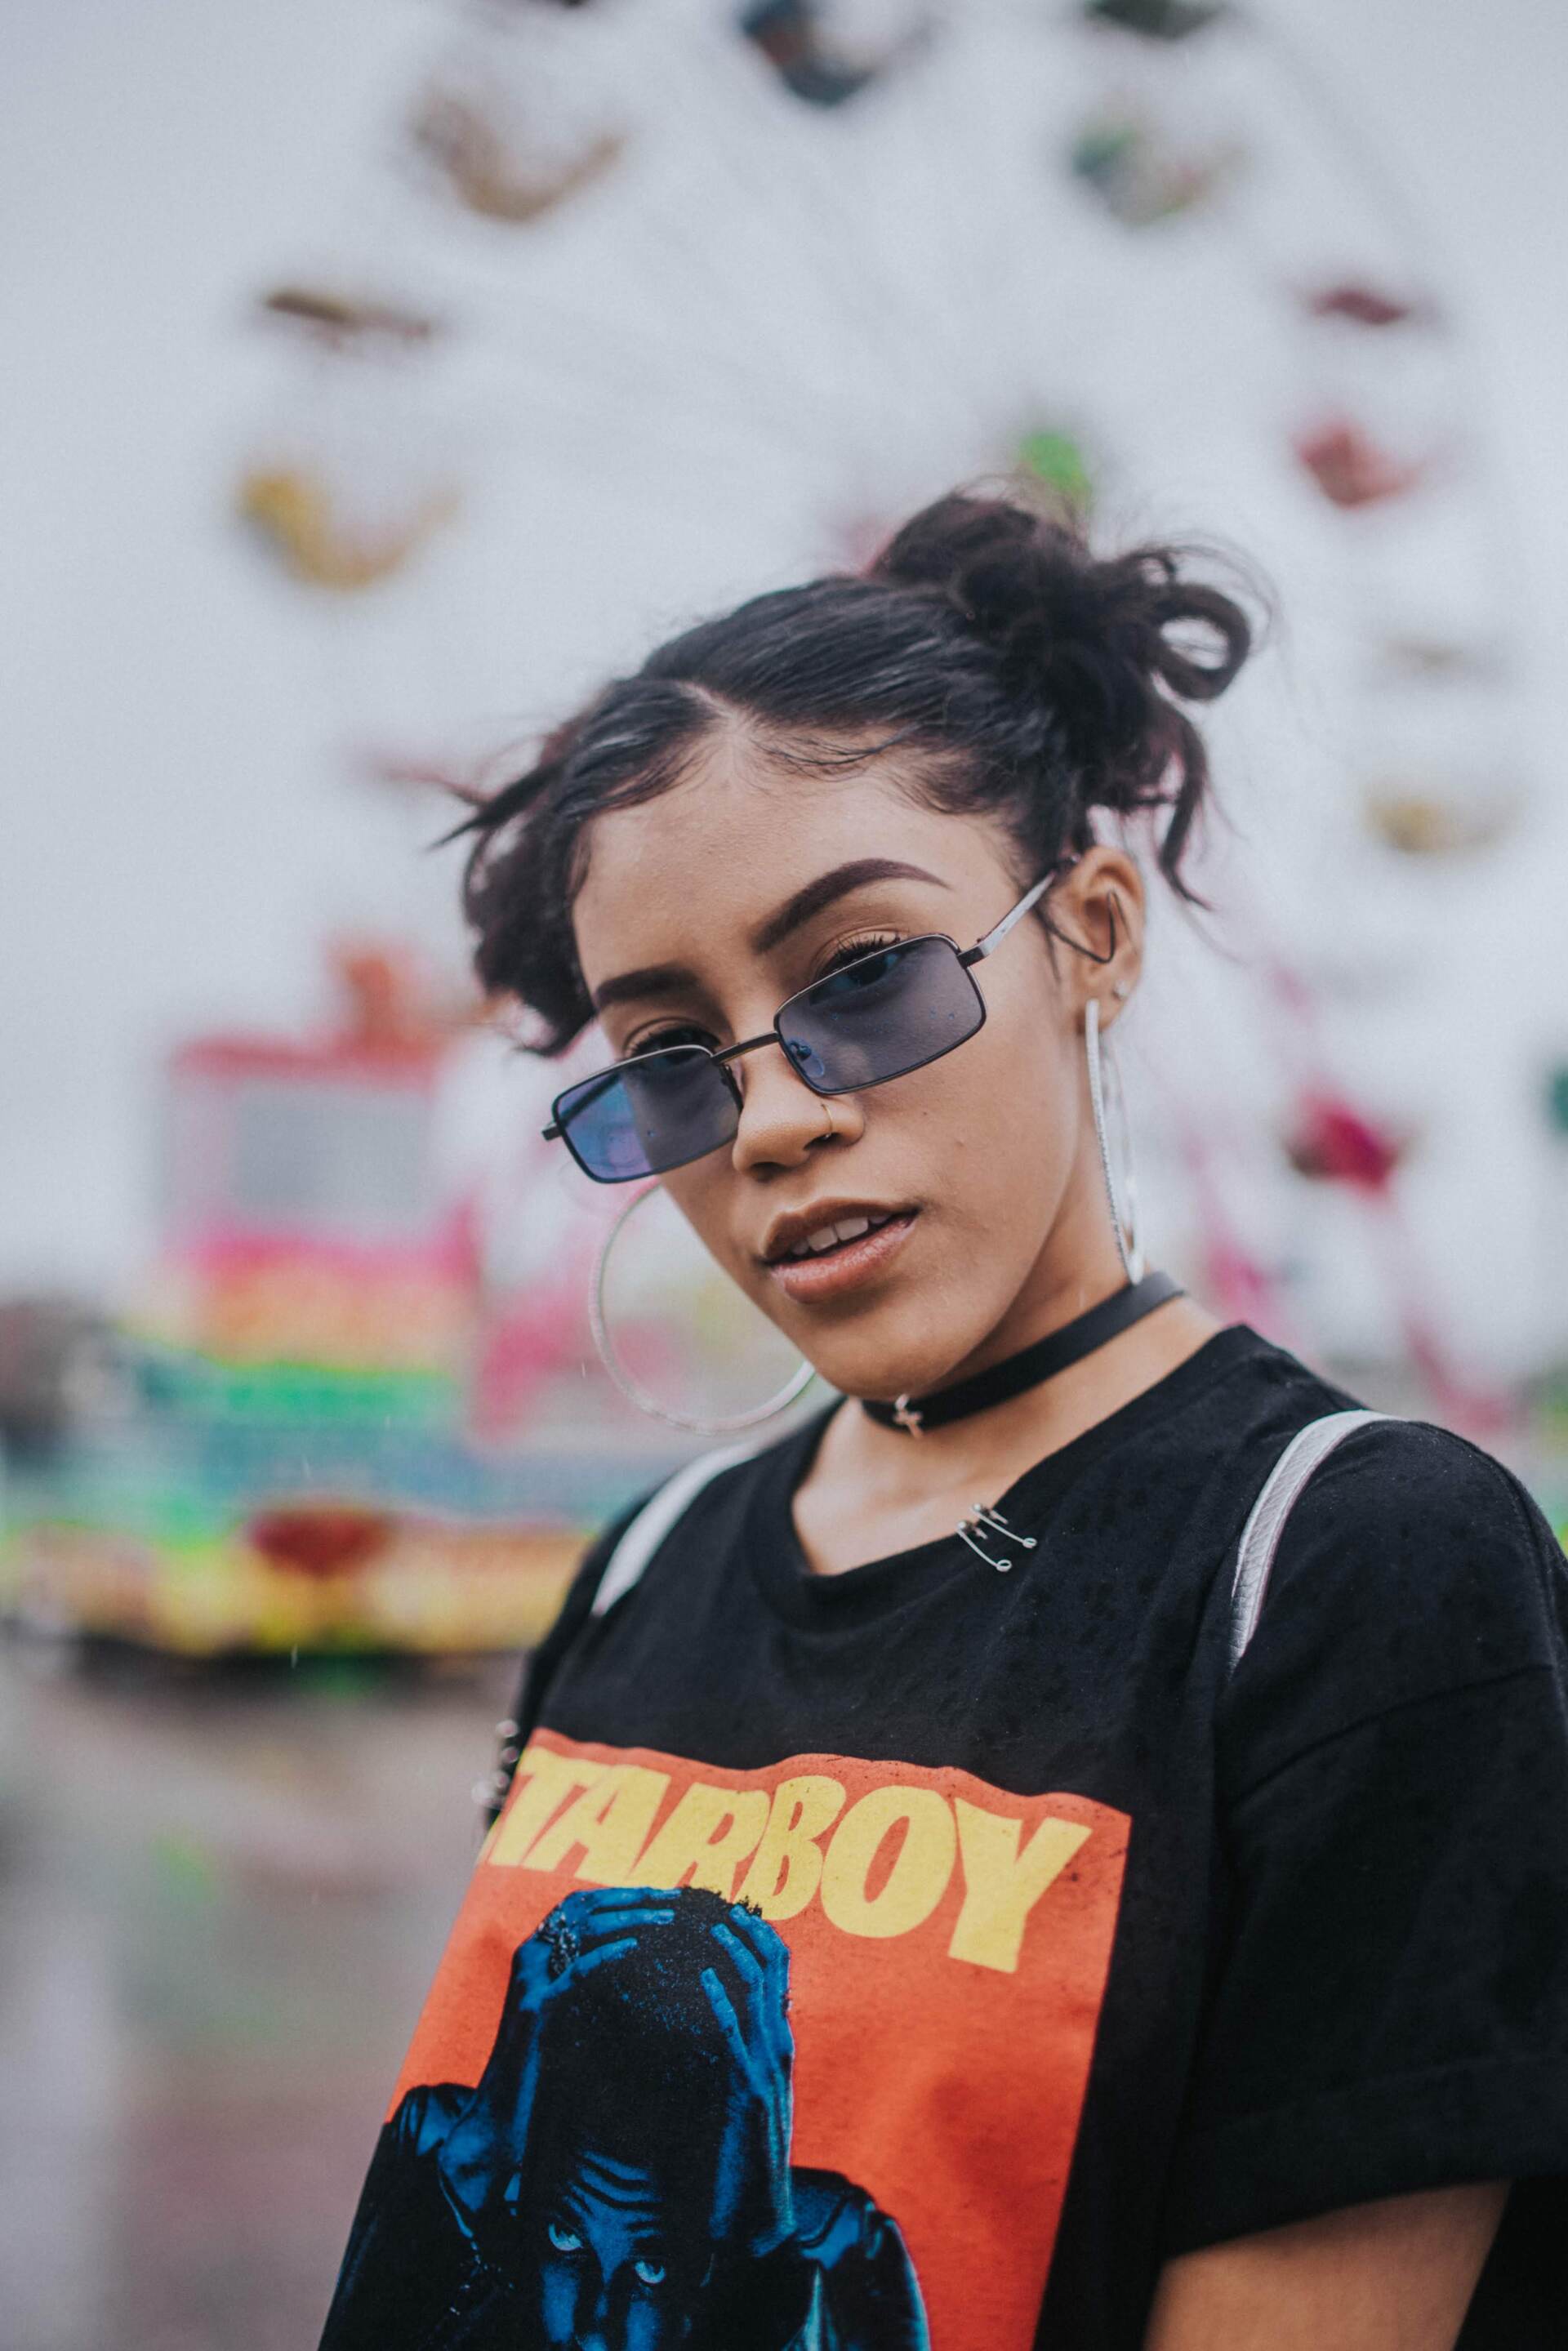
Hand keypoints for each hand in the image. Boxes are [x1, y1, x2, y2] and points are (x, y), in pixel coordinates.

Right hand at [439, 1887, 675, 2227]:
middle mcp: (531, 1956)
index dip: (627, 1895)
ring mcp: (531, 1980)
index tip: (669, 1896)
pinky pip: (576, 1970)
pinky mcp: (536, 2009)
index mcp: (539, 1953)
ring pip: (583, 1928)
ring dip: (631, 1917)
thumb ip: (599, 1985)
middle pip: (586, 1906)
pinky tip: (638, 1949)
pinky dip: (609, 1954)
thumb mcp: (573, 2015)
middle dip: (634, 1898)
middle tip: (679, 1901)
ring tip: (672, 1918)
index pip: (586, 1903)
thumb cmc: (545, 2070)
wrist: (505, 2120)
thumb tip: (648, 1961)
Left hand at [701, 1903, 796, 2258]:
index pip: (771, 1960)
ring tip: (695, 1918)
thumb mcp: (727, 2088)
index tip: (709, 1896)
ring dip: (726, 1949)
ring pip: (756, 1989)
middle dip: (734, 1922)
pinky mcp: (751, 2096)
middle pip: (768, 1961)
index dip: (744, 1922)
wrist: (754, 2219)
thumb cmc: (732, 2156)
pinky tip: (703, 1978)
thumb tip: (685, 2003)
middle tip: (697, 1893)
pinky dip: (725, 2002)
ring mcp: (768, 2069)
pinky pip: (741, 2036)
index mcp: (772, 2040)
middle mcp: (777, 2045)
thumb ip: (716, 2046)